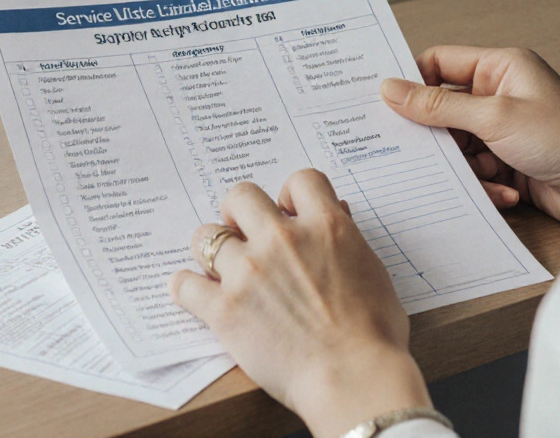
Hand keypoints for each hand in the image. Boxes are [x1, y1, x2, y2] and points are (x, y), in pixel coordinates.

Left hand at [170, 170, 430, 437]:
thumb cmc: (375, 336)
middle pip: (241, 195)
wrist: (355, 379)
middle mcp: (282, 240)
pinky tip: (195, 295)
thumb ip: (349, 241)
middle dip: (240, 213)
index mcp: (326, 227)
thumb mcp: (374, 274)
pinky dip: (186, 288)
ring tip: (221, 270)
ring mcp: (249, 272)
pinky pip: (183, 284)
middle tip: (244, 235)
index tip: (288, 213)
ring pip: (206, 235)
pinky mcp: (224, 308)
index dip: (291, 196)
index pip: (301, 180)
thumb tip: (339, 215)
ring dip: (211, 250)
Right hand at [380, 46, 559, 230]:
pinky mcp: (511, 164)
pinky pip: (477, 172)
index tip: (384, 104)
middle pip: (443, 110)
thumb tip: (390, 89)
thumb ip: (438, 106)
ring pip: (457, 147)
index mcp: (500, 68)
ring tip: (485, 176)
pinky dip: (486, 184)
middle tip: (410, 151)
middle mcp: (500, 95)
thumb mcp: (494, 118)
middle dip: (434, 135)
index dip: (412, 81)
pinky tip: (507, 192)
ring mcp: (505, 132)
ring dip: (466, 167)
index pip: (439, 64)